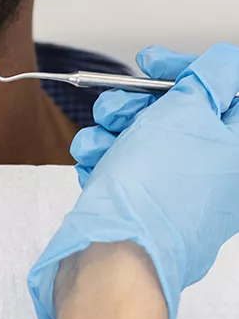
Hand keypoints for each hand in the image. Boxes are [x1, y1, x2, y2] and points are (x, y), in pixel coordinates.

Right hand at [29, 43, 238, 318]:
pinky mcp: (143, 204)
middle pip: (175, 112)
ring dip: (112, 129)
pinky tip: (93, 163)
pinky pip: (123, 165)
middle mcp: (213, 172)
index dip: (185, 68)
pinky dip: (104, 157)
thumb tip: (222, 63)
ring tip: (98, 142)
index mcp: (236, 151)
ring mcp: (177, 191)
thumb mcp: (188, 113)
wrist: (117, 255)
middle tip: (117, 110)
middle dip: (136, 103)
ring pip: (142, 136)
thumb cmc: (156, 190)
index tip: (151, 63)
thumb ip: (207, 79)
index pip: (223, 90)